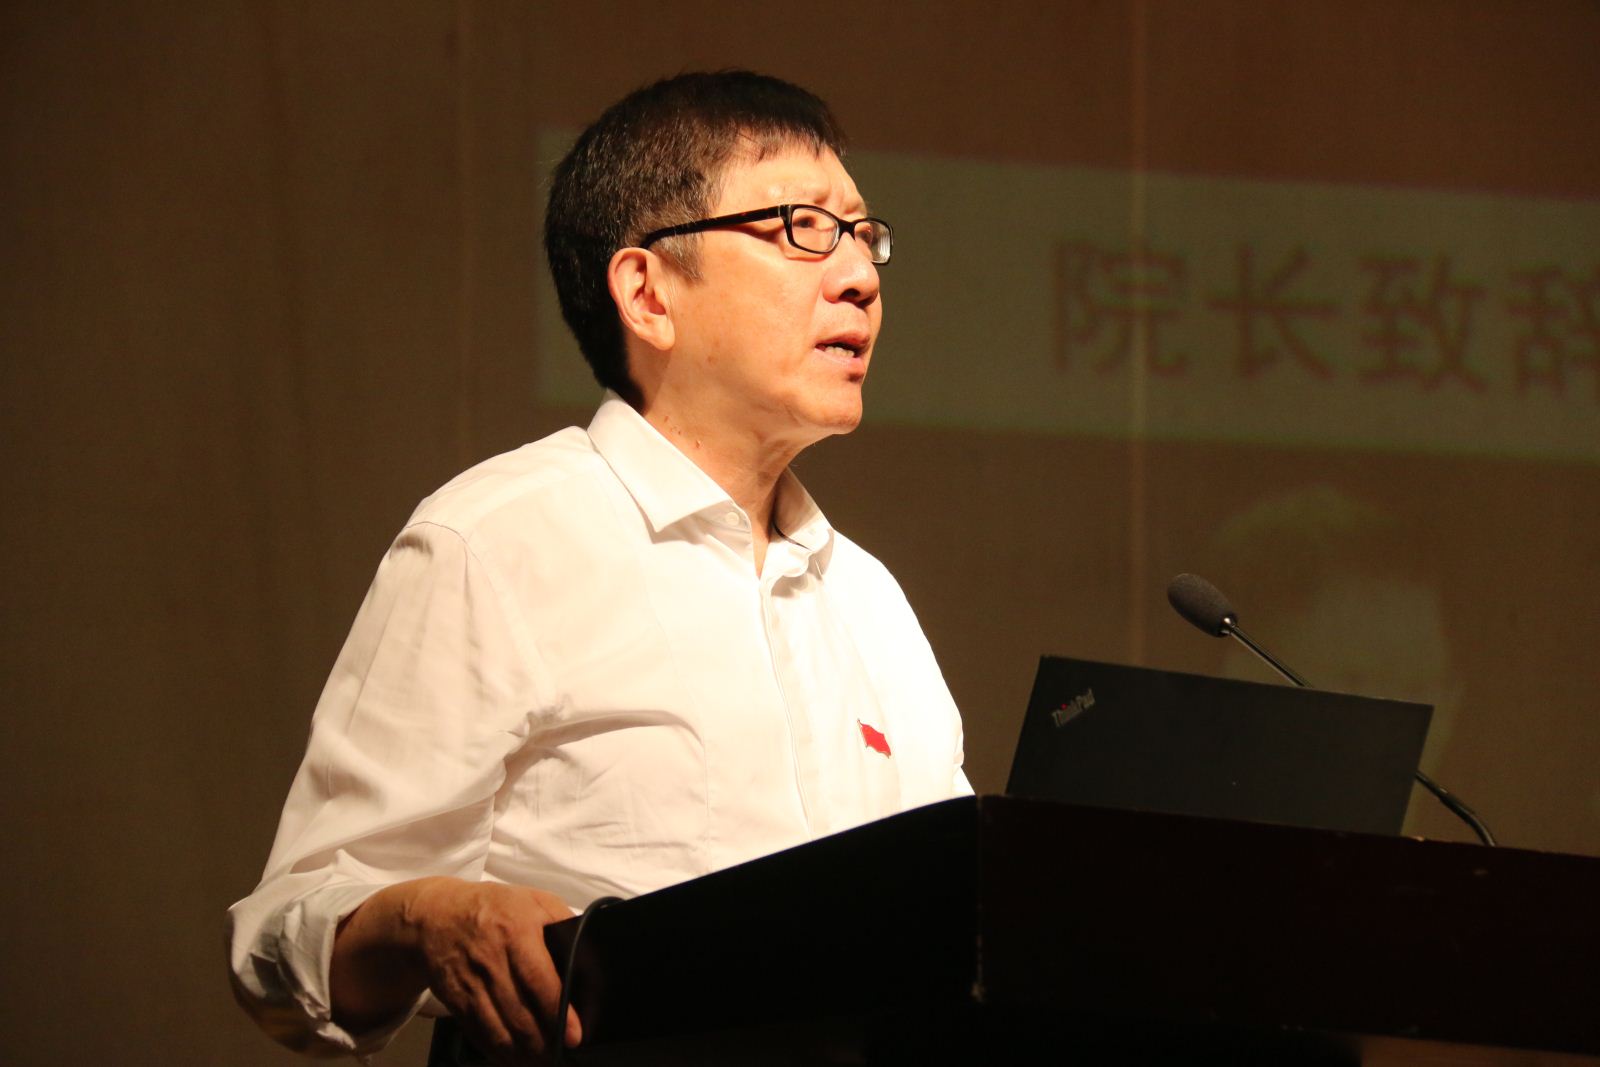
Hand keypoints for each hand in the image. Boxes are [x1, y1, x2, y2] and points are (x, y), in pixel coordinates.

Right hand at [411, 879, 580, 1064]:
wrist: (435, 917)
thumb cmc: (492, 908)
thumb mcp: (532, 899)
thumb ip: (561, 920)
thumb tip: (585, 949)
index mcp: (515, 931)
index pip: (539, 980)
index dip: (557, 1012)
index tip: (574, 1035)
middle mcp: (491, 960)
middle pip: (520, 1013)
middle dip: (543, 1041)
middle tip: (562, 1054)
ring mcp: (471, 982)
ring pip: (499, 1029)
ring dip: (523, 1053)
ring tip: (542, 1061)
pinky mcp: (455, 1000)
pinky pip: (479, 1032)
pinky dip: (497, 1052)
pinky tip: (513, 1059)